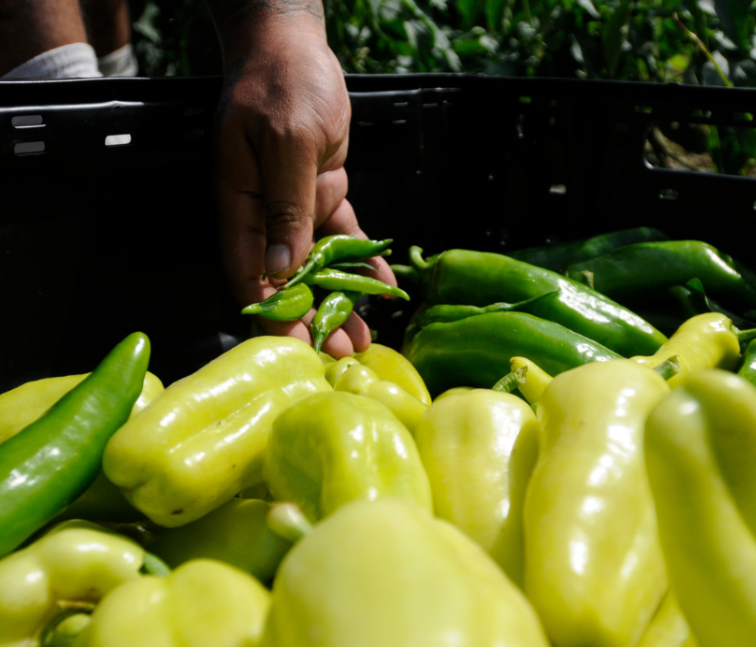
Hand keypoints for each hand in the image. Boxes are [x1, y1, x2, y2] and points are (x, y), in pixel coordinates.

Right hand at [212, 6, 393, 356]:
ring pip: (318, 267)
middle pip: (286, 282)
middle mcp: (264, 216)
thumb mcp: (286, 142)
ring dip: (340, 301)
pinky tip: (381, 289)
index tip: (298, 351)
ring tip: (364, 338)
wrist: (295, 48)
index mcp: (241, 206)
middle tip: (343, 356)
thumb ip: (286, 206)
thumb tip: (281, 267)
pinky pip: (344, 238)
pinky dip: (362, 263)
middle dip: (313, 321)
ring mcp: (294, 207)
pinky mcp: (322, 195)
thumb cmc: (282, 84)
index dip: (272, 316)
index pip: (250, 276)